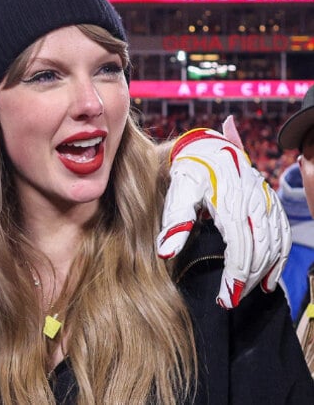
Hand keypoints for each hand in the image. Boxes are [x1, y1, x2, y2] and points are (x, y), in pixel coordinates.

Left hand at [156, 116, 290, 308]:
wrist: (207, 146)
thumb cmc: (189, 171)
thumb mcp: (178, 191)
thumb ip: (175, 222)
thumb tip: (165, 254)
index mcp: (231, 203)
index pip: (240, 249)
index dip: (235, 277)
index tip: (225, 300)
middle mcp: (254, 203)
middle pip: (259, 251)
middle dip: (247, 280)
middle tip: (231, 301)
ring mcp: (266, 202)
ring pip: (274, 245)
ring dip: (264, 272)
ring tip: (247, 293)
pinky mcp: (271, 203)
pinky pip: (283, 234)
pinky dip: (280, 258)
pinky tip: (269, 279)